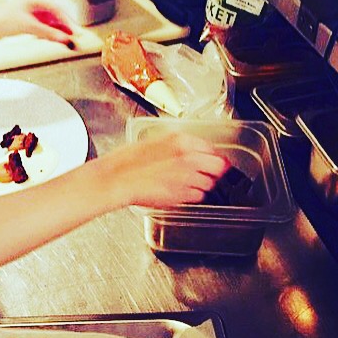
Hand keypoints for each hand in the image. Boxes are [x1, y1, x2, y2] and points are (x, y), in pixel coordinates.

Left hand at [0, 0, 75, 46]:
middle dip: (63, 27)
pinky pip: (40, 28)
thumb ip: (47, 33)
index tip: (75, 31)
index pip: (57, 9)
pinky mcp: (23, 23)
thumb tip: (63, 38)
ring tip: (64, 40)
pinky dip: (47, 34)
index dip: (67, 20)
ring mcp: (28, 13)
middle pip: (54, 15)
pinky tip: (51, 39)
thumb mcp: (28, 26)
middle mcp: (32, 4)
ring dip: (55, 31)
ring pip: (48, 22)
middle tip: (73, 37)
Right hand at [102, 133, 229, 208]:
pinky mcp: (183, 196)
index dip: (210, 155)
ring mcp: (188, 178)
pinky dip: (192, 194)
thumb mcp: (154, 141)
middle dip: (213, 169)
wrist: (118, 179)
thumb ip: (177, 145)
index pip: (211, 148)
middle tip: (206, 172)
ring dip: (203, 183)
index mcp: (181, 140)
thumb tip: (191, 149)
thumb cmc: (128, 161)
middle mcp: (189, 158)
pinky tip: (179, 190)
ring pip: (210, 183)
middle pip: (219, 166)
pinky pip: (198, 196)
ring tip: (186, 182)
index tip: (208, 158)